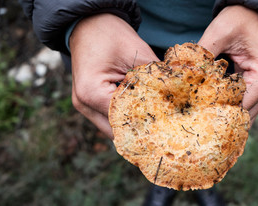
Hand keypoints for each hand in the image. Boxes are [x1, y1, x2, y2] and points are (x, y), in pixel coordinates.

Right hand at [70, 14, 158, 138]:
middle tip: (162, 129)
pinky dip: (123, 116)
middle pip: (116, 131)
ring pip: (111, 127)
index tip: (166, 126)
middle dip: (138, 129)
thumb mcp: (138, 54)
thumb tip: (174, 99)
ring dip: (130, 124)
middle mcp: (83, 104)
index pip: (123, 120)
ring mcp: (83, 105)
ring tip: (153, 122)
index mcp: (92, 93)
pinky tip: (140, 112)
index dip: (146, 123)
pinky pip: (108, 117)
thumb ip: (155, 80)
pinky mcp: (87, 103)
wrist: (89, 23)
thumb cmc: (111, 34)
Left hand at [198, 6, 257, 124]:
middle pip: (242, 117)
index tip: (196, 117)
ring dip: (223, 114)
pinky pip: (241, 104)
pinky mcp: (256, 88)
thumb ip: (203, 53)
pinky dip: (226, 106)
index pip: (239, 110)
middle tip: (195, 122)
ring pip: (241, 113)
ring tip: (200, 117)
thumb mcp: (221, 31)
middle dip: (219, 119)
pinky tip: (209, 106)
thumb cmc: (243, 19)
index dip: (217, 115)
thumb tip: (184, 72)